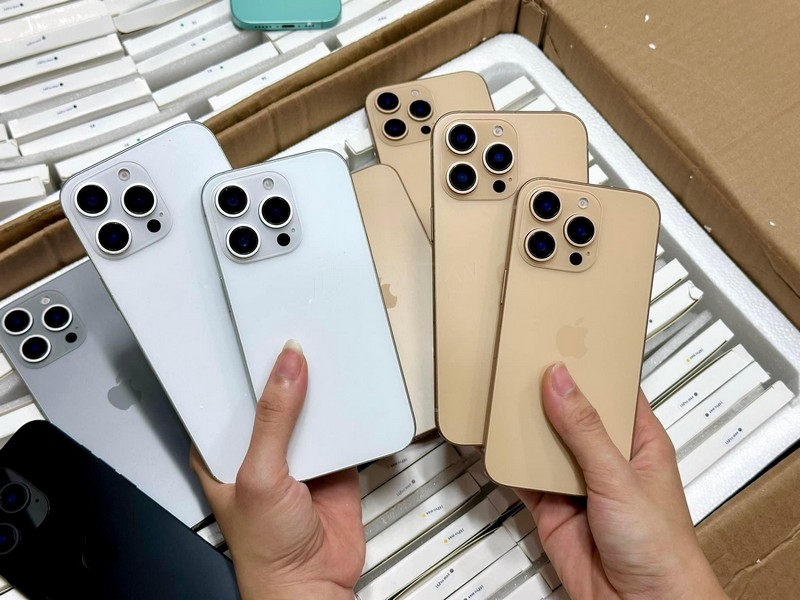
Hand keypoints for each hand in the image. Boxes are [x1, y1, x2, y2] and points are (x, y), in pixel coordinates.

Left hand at [192, 341, 364, 599]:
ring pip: (308, 405)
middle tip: (297, 333)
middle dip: (286, 369)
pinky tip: (348, 389)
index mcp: (225, 447)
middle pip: (273, 393)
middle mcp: (260, 445)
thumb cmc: (264, 549)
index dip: (240, 364)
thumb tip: (286, 368)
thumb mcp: (259, 474)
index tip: (253, 331)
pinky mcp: (331, 459)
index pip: (229, 393)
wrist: (312, 585)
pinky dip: (347, 409)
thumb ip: (275, 420)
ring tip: (324, 350)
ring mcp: (297, 452)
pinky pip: (340, 426)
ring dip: (319, 386)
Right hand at [516, 363, 727, 599]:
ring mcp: (577, 481)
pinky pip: (524, 476)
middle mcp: (607, 458)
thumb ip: (585, 430)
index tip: (563, 341)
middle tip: (521, 363)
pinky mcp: (551, 505)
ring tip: (503, 395)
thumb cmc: (661, 549)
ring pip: (544, 442)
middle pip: (572, 413)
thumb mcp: (620, 477)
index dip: (590, 367)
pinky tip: (496, 444)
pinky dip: (508, 462)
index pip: (613, 392)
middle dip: (548, 393)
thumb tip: (561, 382)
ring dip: (526, 425)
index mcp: (638, 442)